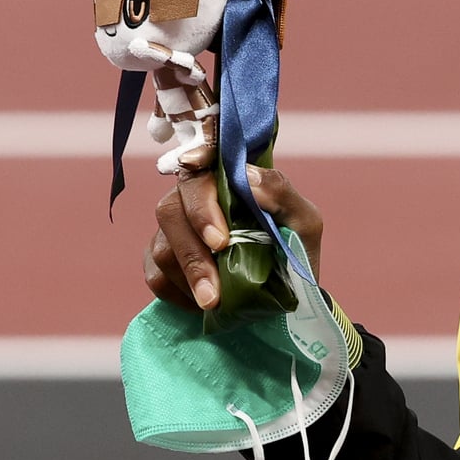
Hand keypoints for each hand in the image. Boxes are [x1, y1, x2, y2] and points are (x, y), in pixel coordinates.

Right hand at [143, 166, 324, 311]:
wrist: (287, 293)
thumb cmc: (293, 248)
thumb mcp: (303, 222)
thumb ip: (281, 194)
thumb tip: (249, 178)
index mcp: (227, 180)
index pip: (202, 158)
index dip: (195, 156)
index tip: (196, 168)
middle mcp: (194, 199)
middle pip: (173, 206)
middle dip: (195, 238)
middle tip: (218, 256)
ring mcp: (174, 231)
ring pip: (162, 245)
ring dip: (189, 273)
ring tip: (214, 300)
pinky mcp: (163, 261)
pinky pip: (156, 275)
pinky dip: (179, 292)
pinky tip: (204, 303)